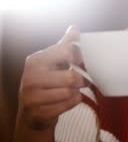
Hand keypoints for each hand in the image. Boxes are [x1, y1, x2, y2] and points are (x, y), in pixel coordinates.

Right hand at [13, 26, 86, 141]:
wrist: (33, 112)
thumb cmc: (46, 82)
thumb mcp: (53, 61)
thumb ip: (65, 45)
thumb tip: (75, 28)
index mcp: (35, 60)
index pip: (67, 51)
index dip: (81, 57)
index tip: (84, 63)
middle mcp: (30, 77)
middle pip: (71, 77)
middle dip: (82, 80)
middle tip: (83, 81)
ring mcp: (32, 96)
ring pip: (69, 92)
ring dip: (77, 92)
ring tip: (74, 90)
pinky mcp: (38, 113)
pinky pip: (67, 105)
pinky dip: (73, 102)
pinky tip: (69, 100)